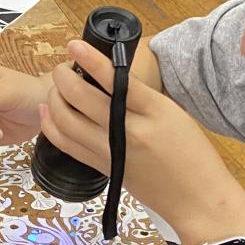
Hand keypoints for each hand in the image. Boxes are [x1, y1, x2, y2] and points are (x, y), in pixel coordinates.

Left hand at [39, 41, 244, 244]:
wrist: (197, 200)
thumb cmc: (192, 154)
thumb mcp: (173, 114)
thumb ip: (140, 97)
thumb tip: (107, 77)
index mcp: (154, 111)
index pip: (116, 80)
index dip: (91, 60)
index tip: (75, 45)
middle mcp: (129, 132)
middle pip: (83, 98)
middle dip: (64, 77)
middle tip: (62, 67)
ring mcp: (112, 152)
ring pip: (67, 121)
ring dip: (54, 99)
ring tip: (55, 86)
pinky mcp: (103, 168)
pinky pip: (67, 144)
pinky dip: (51, 125)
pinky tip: (47, 111)